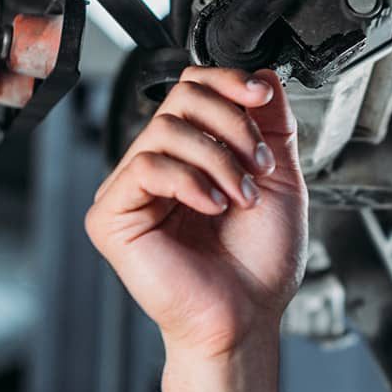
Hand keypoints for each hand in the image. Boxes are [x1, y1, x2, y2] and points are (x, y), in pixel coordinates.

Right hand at [86, 67, 307, 362]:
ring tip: (243, 197)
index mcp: (193, 154)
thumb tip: (263, 76)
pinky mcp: (112, 216)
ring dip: (219, 159)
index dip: (228, 82)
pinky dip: (190, 181)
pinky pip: (146, 167)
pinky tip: (214, 207)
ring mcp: (131, 190)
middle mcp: (159, 166)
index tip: (261, 97)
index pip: (194, 89)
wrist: (248, 316)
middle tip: (259, 166)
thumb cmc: (259, 264)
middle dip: (231, 123)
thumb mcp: (280, 178)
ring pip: (166, 128)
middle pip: (181, 97)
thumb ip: (271, 125)